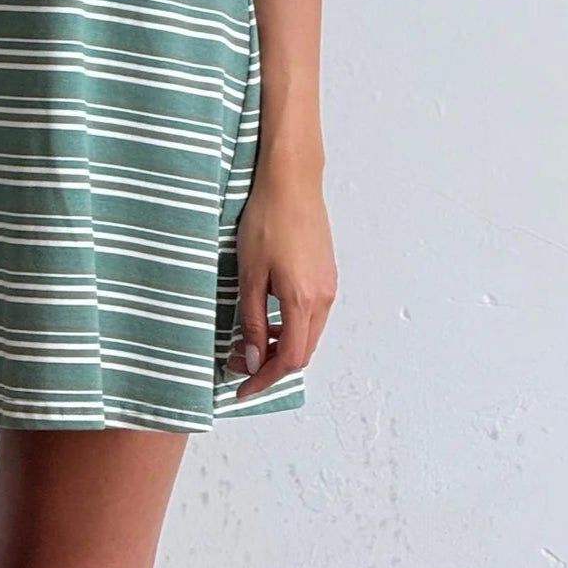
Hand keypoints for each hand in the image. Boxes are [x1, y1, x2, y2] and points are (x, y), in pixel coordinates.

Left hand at [224, 160, 336, 401]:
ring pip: (307, 333)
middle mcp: (323, 298)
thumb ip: (251, 319)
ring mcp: (328, 285)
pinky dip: (291, 325)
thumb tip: (251, 359)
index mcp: (303, 300)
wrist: (292, 180)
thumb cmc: (267, 219)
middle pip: (301, 351)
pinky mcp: (326, 273)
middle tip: (239, 364)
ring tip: (250, 340)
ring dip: (281, 344)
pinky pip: (312, 314)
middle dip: (271, 365)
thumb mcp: (250, 272)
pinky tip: (269, 314)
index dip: (264, 379)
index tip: (241, 387)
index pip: (288, 359)